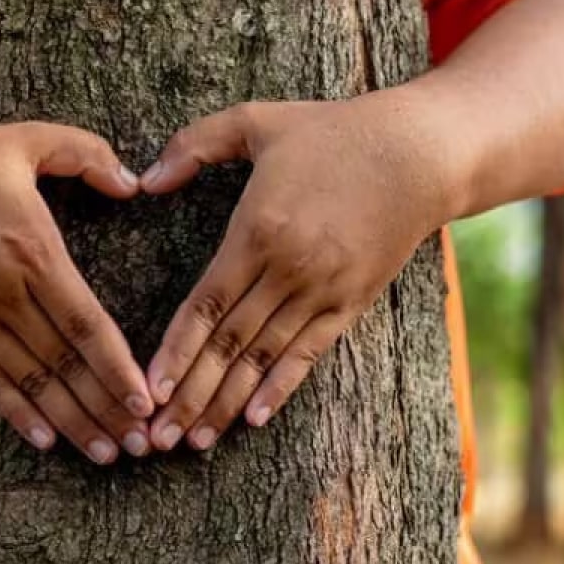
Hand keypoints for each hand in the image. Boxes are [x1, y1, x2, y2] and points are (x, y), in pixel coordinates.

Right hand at [0, 120, 154, 462]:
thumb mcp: (25, 140)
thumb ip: (86, 153)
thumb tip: (133, 183)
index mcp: (34, 252)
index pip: (87, 324)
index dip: (118, 366)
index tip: (146, 400)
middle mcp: (6, 295)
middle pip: (66, 365)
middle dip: (107, 407)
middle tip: (142, 444)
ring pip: (31, 382)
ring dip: (71, 421)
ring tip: (105, 452)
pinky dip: (16, 414)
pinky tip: (45, 440)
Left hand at [141, 92, 455, 451]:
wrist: (418, 153)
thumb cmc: (332, 133)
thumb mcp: (257, 121)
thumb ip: (195, 144)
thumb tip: (145, 179)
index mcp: (257, 229)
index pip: (204, 303)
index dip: (175, 350)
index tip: (149, 389)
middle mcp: (288, 269)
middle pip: (229, 344)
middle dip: (190, 394)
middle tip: (158, 438)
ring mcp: (323, 290)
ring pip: (265, 358)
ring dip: (227, 402)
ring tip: (196, 442)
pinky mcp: (352, 301)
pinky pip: (311, 353)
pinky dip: (282, 388)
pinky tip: (255, 418)